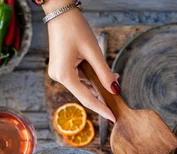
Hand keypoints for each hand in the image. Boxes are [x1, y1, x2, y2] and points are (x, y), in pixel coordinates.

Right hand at [43, 0, 118, 120]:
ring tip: (114, 76)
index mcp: (64, 75)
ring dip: (97, 83)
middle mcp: (58, 77)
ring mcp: (58, 72)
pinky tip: (101, 72)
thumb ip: (104, 73)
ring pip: (82, 85)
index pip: (86, 98)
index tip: (113, 119)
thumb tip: (115, 90)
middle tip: (118, 89)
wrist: (60, 11)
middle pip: (84, 92)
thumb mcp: (93, 52)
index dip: (101, 109)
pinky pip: (78, 78)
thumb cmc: (74, 28)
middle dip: (102, 92)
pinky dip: (90, 77)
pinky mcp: (60, 67)